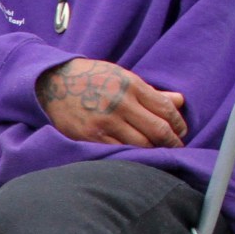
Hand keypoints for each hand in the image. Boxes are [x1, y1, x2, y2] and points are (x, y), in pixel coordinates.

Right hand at [37, 58, 188, 146]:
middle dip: (172, 142)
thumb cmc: (91, 78)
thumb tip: (180, 100)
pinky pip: (119, 151)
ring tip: (158, 152)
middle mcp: (120, 103)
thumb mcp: (122, 77)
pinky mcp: (90, 137)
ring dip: (154, 151)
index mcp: (131, 85)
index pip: (166, 108)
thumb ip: (150, 92)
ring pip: (141, 144)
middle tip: (176, 147)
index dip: (178, 123)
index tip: (181, 131)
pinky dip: (131, 155)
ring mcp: (105, 122)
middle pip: (158, 129)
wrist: (52, 82)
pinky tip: (136, 156)